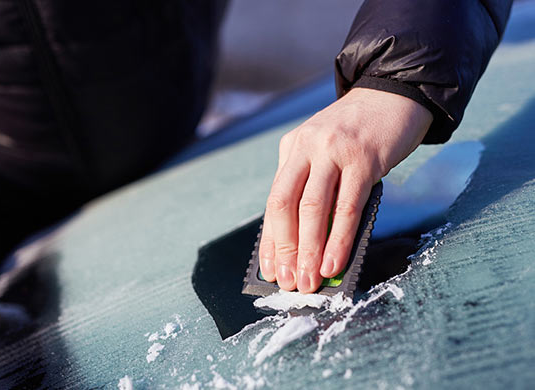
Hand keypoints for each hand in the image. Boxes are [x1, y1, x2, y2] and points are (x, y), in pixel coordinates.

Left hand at [258, 87, 432, 292]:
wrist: (393, 94)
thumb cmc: (359, 134)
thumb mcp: (324, 152)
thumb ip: (315, 187)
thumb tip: (310, 242)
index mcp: (292, 148)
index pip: (274, 201)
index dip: (271, 239)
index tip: (269, 270)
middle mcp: (306, 147)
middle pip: (285, 205)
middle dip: (285, 249)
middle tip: (288, 282)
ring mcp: (334, 152)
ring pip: (312, 209)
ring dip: (309, 250)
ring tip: (309, 280)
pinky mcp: (364, 159)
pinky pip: (347, 206)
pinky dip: (338, 239)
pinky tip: (334, 262)